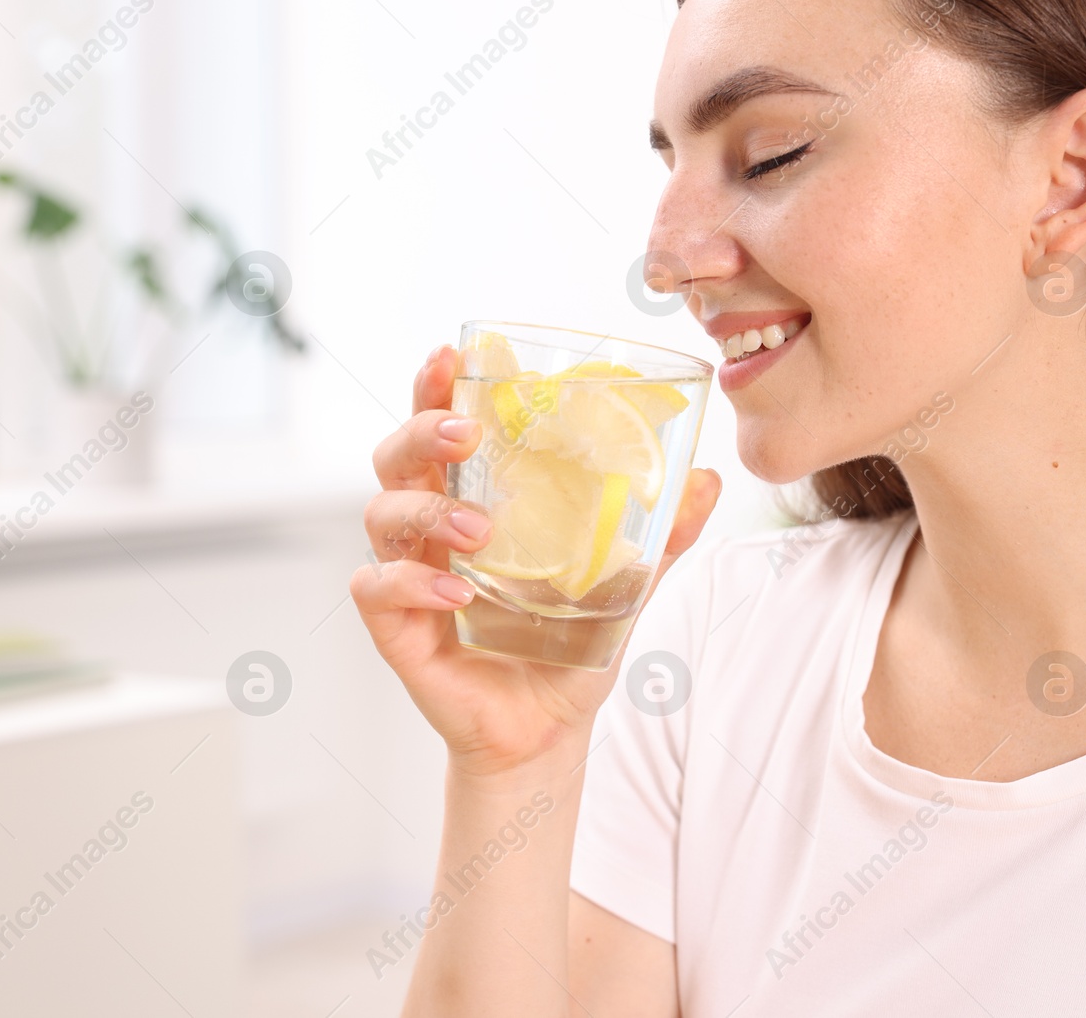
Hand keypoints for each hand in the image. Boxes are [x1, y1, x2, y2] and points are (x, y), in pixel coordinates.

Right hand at [349, 344, 721, 778]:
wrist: (546, 732)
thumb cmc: (568, 648)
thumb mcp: (625, 586)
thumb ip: (660, 536)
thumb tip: (708, 480)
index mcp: (473, 499)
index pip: (442, 428)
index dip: (436, 385)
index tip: (451, 353)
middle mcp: (430, 529)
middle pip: (396, 456)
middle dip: (421, 429)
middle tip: (465, 434)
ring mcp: (408, 575)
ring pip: (381, 514)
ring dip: (427, 511)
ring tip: (478, 532)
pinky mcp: (395, 626)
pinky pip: (377, 587)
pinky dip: (413, 583)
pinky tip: (456, 592)